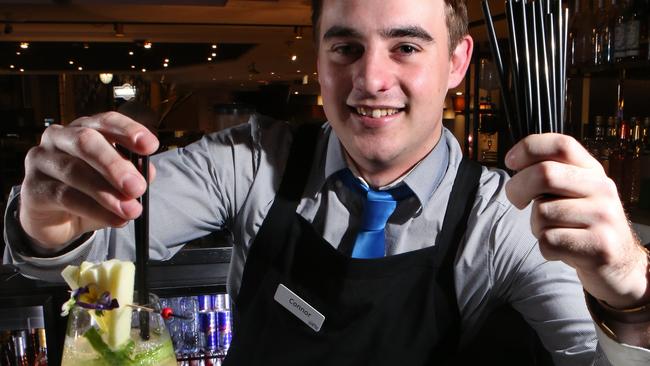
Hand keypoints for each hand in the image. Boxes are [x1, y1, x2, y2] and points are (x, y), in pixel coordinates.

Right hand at [19, 111, 158, 250]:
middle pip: (86, 142)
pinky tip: (115, 220)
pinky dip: (94, 209)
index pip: (106, 121)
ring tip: (131, 210)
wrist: (56, 220)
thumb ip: (132, 174)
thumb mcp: (116, 183)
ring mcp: (41, 159)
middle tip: (138, 186)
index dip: (128, 131)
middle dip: (115, 164)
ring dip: (107, 193)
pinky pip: (64, 196)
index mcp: (84, 128)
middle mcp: (60, 137)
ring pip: (75, 171)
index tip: (152, 146)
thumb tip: (149, 173)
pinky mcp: (32, 186)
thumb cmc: (89, 192)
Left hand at [505, 133, 648, 308]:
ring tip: (555, 232)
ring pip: (542, 213)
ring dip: (536, 227)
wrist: (619, 264)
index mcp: (593, 171)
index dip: (529, 148)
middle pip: (545, 174)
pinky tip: (562, 250)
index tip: (510, 161)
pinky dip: (546, 249)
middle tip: (517, 201)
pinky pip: (548, 241)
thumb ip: (552, 176)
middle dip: (517, 188)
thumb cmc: (583, 225)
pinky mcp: (599, 246)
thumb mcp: (575, 193)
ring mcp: (603, 217)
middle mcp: (602, 189)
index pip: (562, 145)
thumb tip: (515, 163)